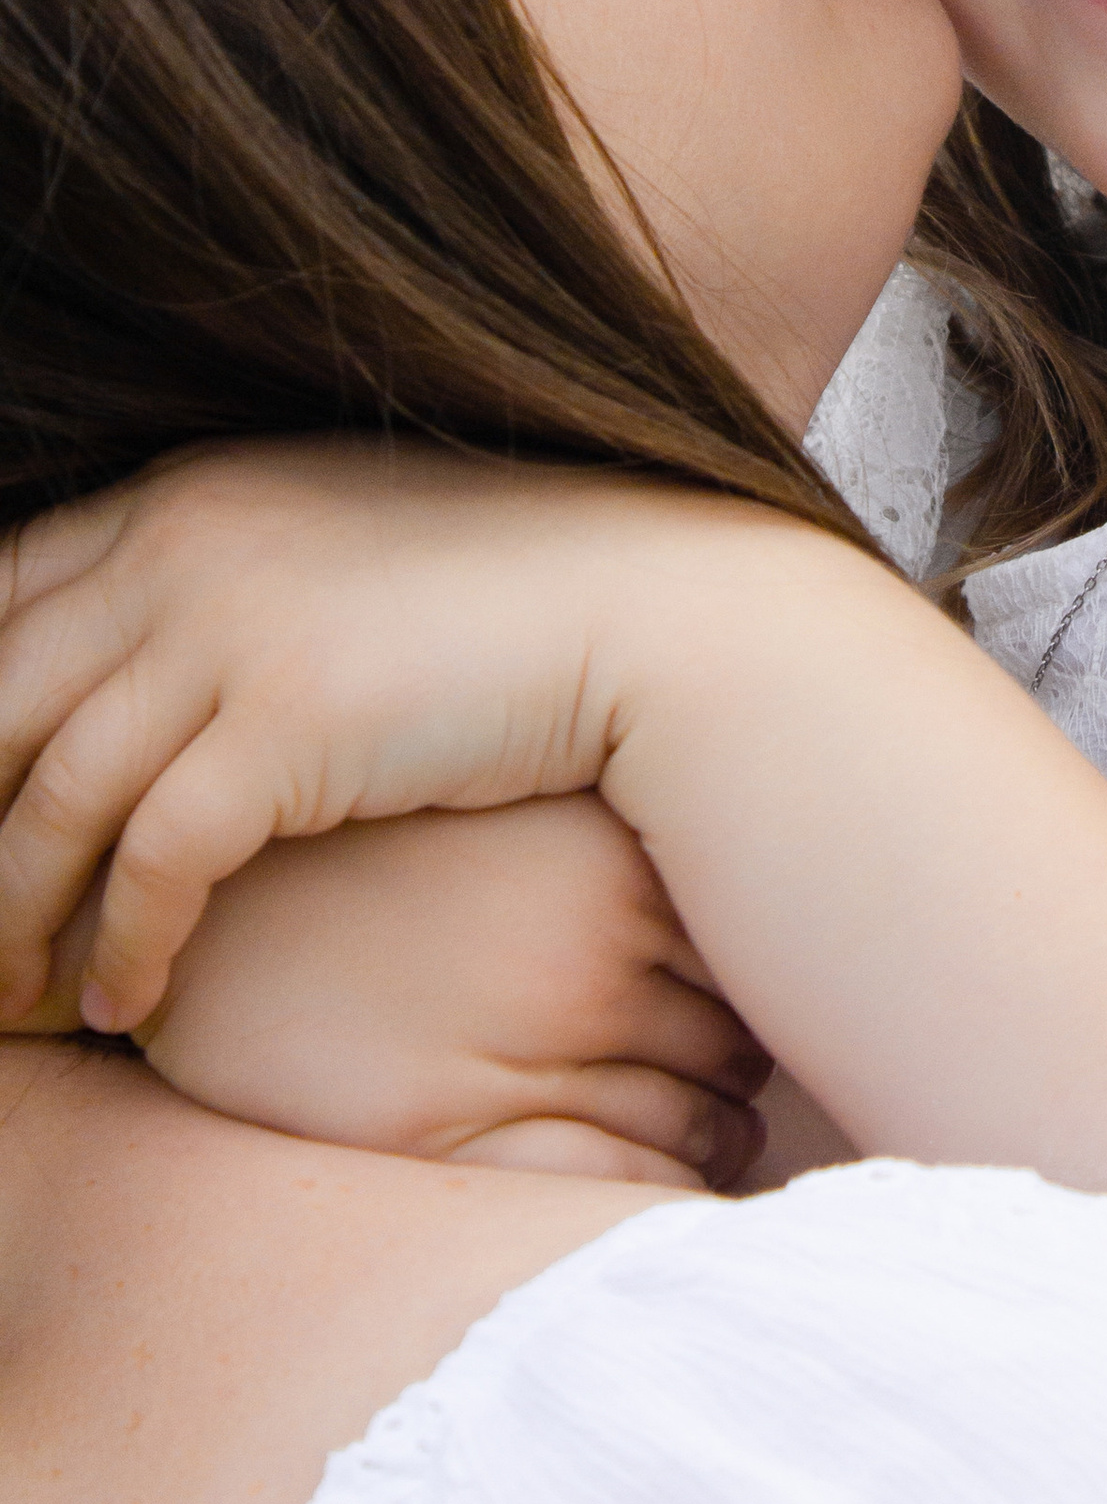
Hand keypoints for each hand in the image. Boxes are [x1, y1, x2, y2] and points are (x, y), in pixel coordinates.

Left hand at [0, 437, 825, 1029]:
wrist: (646, 604)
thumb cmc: (492, 593)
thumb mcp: (325, 554)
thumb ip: (210, 587)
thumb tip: (109, 692)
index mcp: (177, 493)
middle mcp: (179, 545)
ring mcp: (228, 628)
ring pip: (46, 804)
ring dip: (13, 925)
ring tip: (19, 1006)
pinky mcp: (287, 723)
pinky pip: (150, 863)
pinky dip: (118, 950)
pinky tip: (126, 1009)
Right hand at [142, 798, 772, 1192]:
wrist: (220, 916)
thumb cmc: (372, 854)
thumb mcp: (513, 816)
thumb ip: (620, 856)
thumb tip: (735, 894)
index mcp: (606, 869)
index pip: (749, 945)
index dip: (758, 981)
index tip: (756, 991)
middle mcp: (584, 962)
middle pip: (737, 1041)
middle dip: (744, 1067)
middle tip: (736, 1077)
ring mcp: (526, 1055)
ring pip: (696, 1124)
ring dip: (715, 1138)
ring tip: (705, 1135)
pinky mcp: (462, 1137)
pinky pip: (619, 1186)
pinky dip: (659, 1194)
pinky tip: (656, 1185)